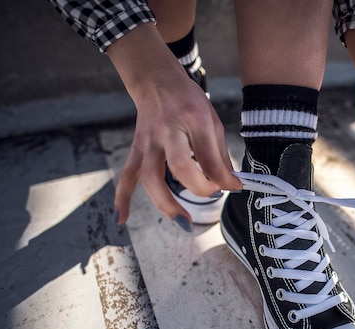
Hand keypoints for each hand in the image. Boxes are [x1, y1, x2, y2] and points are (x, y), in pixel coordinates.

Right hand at [107, 24, 239, 224]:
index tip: (234, 187)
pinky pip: (127, 176)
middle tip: (213, 196)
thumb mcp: (212, 120)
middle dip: (198, 187)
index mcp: (193, 120)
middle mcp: (168, 131)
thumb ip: (220, 153)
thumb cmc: (188, 101)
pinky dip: (122, 198)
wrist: (156, 81)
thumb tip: (229, 184)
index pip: (209, 156)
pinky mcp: (137, 149)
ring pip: (150, 176)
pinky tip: (120, 219)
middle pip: (179, 165)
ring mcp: (148, 142)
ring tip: (183, 222)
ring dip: (165, 203)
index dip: (223, 177)